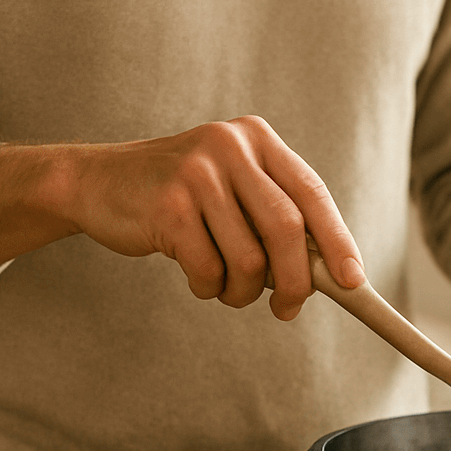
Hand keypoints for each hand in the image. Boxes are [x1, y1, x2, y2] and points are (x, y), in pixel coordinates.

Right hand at [64, 115, 363, 319]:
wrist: (97, 184)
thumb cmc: (183, 199)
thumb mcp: (235, 191)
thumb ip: (278, 220)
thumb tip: (333, 274)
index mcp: (259, 140)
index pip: (313, 194)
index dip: (338, 241)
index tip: (354, 280)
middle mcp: (231, 148)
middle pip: (288, 230)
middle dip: (296, 282)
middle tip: (288, 309)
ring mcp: (197, 173)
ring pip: (249, 260)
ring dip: (243, 292)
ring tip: (227, 287)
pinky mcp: (167, 205)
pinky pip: (209, 270)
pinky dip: (209, 288)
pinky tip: (198, 277)